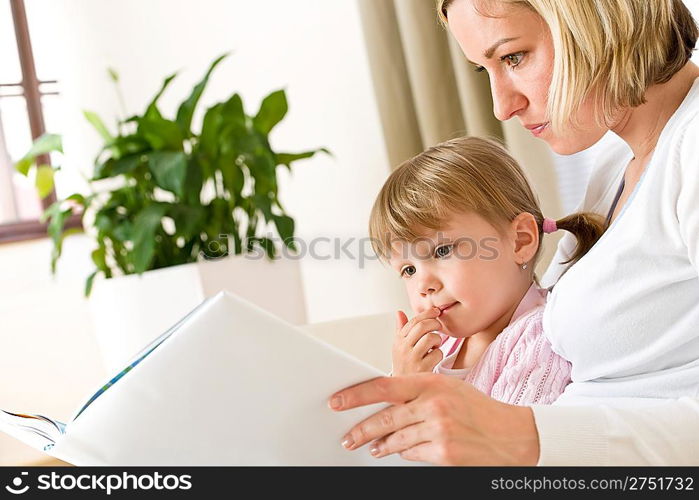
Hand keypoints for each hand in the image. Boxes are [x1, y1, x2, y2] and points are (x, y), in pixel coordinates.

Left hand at [328, 373, 539, 464]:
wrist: (513, 434)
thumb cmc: (478, 409)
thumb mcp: (449, 389)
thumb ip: (417, 391)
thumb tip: (382, 401)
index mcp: (431, 382)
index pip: (383, 386)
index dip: (355, 395)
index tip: (337, 401)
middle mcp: (433, 404)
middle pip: (384, 418)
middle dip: (361, 430)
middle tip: (347, 437)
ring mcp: (439, 429)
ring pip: (395, 440)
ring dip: (380, 446)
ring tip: (372, 448)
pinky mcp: (444, 453)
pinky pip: (412, 455)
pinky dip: (405, 454)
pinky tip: (403, 452)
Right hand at [391, 308, 443, 375]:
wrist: (402, 389)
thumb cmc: (404, 366)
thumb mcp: (399, 347)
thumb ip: (401, 329)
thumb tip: (399, 312)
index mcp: (398, 341)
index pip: (413, 321)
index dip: (427, 314)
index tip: (436, 311)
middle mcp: (403, 348)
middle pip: (422, 326)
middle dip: (434, 323)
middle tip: (439, 326)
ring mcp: (412, 358)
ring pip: (431, 338)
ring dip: (438, 340)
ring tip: (435, 346)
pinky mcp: (422, 369)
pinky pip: (437, 353)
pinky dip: (438, 354)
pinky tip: (434, 358)